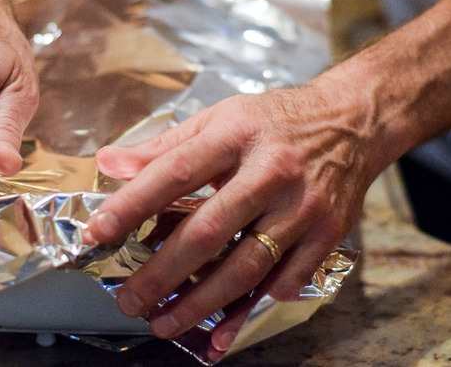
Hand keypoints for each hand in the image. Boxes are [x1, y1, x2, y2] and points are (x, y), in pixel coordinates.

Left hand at [88, 77, 386, 353]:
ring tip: (164, 323)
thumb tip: (110, 163)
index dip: (132, 205)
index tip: (98, 232)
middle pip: (209, 230)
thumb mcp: (219, 118)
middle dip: (163, 273)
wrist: (353, 122)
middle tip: (129, 300)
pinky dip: (250, 310)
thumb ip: (165, 145)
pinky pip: (284, 282)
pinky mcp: (326, 234)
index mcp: (237, 135)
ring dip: (202, 303)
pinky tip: (221, 332)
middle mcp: (271, 172)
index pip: (176, 172)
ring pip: (246, 266)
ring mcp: (302, 207)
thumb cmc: (276, 121)